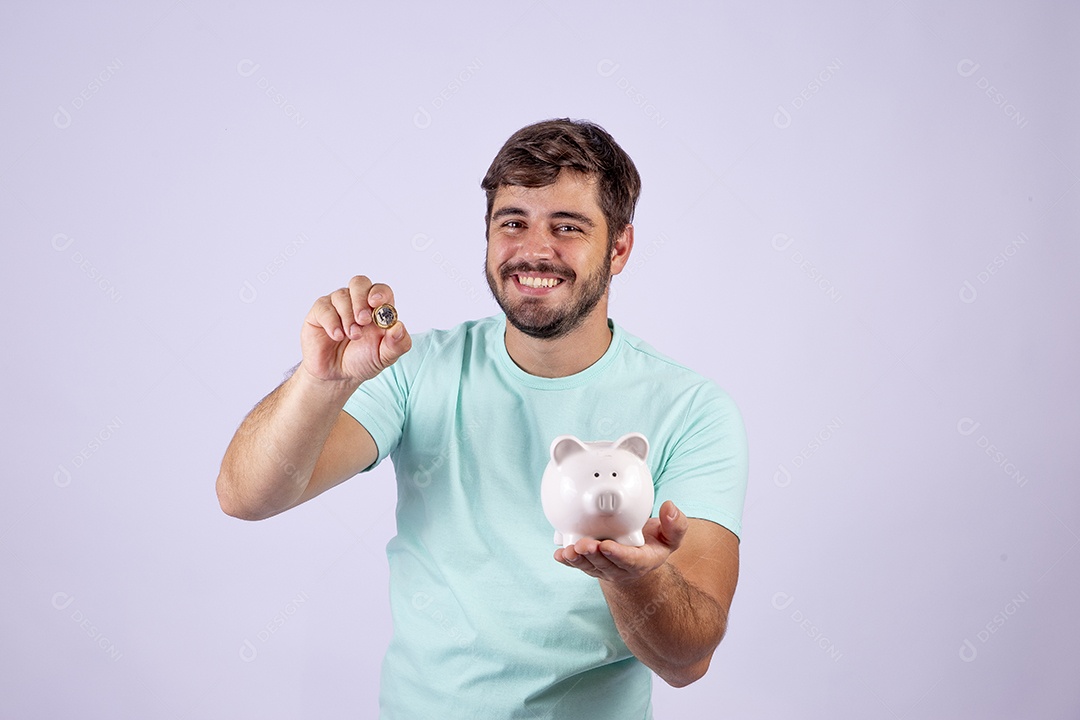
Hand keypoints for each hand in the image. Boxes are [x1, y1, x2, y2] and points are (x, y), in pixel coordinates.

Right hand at [300, 275, 411, 384]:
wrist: (338, 376)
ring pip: (341, 295)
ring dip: (348, 317)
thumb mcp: (385, 357)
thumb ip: (398, 344)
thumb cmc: (362, 361)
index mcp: (377, 309)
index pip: (381, 290)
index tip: (376, 303)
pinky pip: (324, 307)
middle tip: (363, 320)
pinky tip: (337, 336)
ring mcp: (337, 305)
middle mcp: (357, 302)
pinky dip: (332, 322)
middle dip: (361, 300)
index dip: (379, 293)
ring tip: (352, 336)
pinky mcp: (319, 313)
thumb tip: (399, 327)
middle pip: (359, 283)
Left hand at [554, 501, 688, 584]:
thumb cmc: (654, 543)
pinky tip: (559, 554)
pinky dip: (567, 561)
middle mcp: (621, 568)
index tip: (606, 545)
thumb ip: (676, 524)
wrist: (638, 556)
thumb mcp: (672, 536)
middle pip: (605, 564)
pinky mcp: (591, 565)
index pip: (630, 560)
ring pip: (589, 566)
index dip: (618, 554)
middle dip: (593, 555)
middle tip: (584, 544)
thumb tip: (670, 507)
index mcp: (641, 561)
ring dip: (578, 559)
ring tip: (569, 550)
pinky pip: (578, 565)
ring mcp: (604, 568)